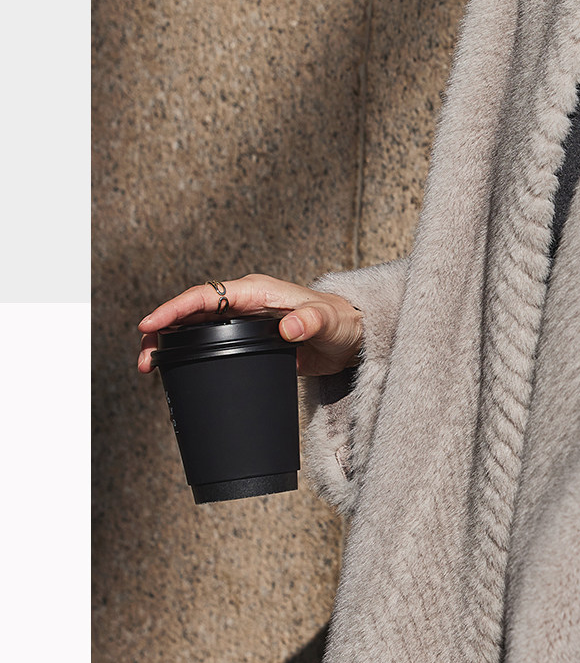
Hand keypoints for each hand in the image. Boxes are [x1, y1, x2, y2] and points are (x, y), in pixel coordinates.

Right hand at [136, 274, 363, 378]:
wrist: (351, 338)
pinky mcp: (245, 340)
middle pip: (191, 312)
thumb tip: (290, 326)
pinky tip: (174, 371)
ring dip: (169, 344)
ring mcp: (242, 322)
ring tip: (149, 367)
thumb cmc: (342, 323)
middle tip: (144, 359)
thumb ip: (311, 321)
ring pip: (194, 328)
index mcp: (256, 291)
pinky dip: (187, 354)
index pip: (205, 295)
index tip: (150, 324)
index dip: (175, 308)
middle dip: (161, 330)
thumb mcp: (329, 322)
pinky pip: (208, 343)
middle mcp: (244, 303)